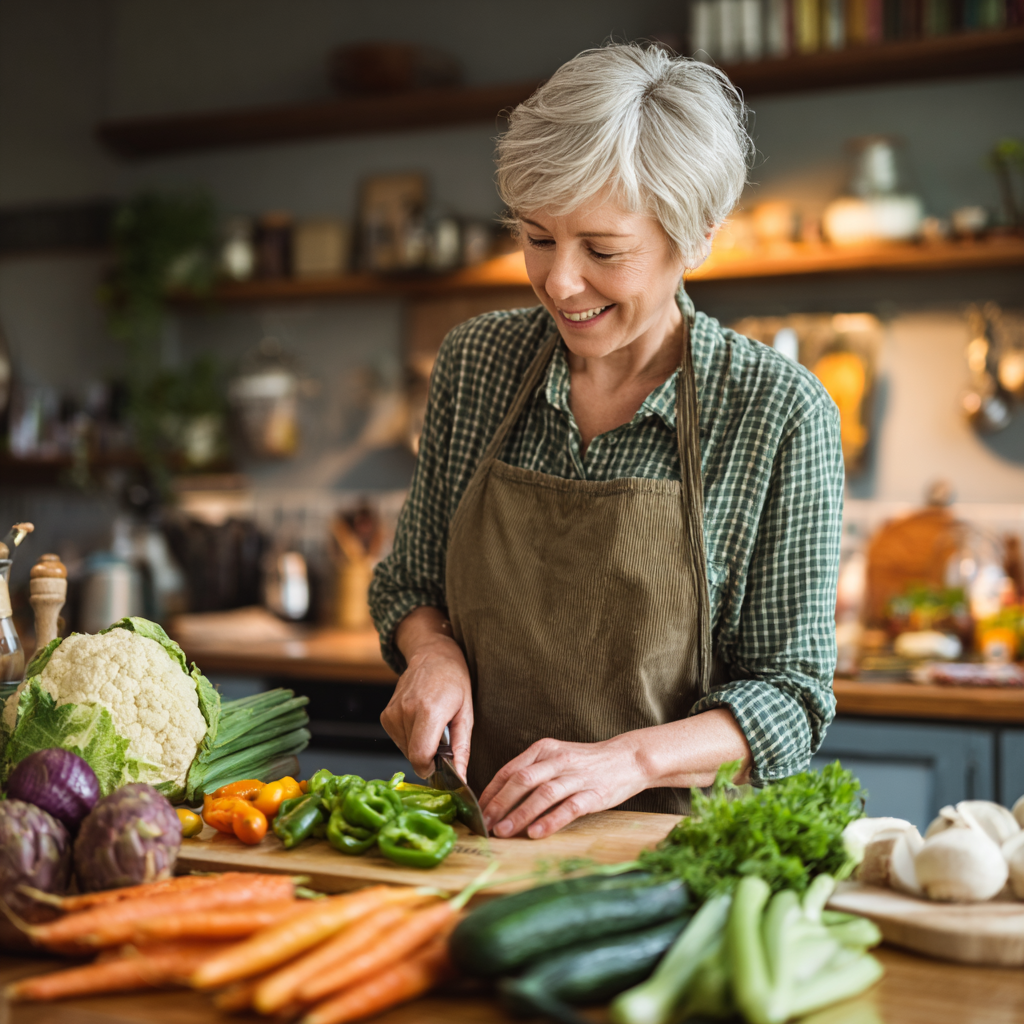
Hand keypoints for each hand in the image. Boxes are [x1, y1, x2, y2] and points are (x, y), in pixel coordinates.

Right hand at [381, 608, 472, 778]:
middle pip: (413, 756)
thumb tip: (461, 779)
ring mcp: (393, 712)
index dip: (431, 768)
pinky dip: (410, 737)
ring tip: (431, 724)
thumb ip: (462, 749)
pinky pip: (398, 739)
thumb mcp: (467, 714)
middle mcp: (406, 711)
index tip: (441, 764)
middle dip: (429, 756)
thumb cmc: (454, 681)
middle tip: (441, 737)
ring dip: (419, 745)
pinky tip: (420, 721)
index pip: (420, 757)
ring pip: (405, 750)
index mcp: (429, 711)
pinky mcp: (385, 715)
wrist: (432, 654)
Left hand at [479, 734, 647, 839]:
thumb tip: (500, 798)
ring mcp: (576, 776)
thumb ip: (532, 772)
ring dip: (520, 814)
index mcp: (544, 749)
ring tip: (504, 832)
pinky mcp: (594, 793)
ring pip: (543, 794)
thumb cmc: (585, 763)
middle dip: (500, 803)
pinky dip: (551, 820)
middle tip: (485, 824)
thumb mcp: (556, 758)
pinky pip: (569, 808)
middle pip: (522, 780)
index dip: (491, 791)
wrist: (628, 758)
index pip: (510, 770)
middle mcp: (557, 760)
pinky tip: (536, 833)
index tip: (477, 810)